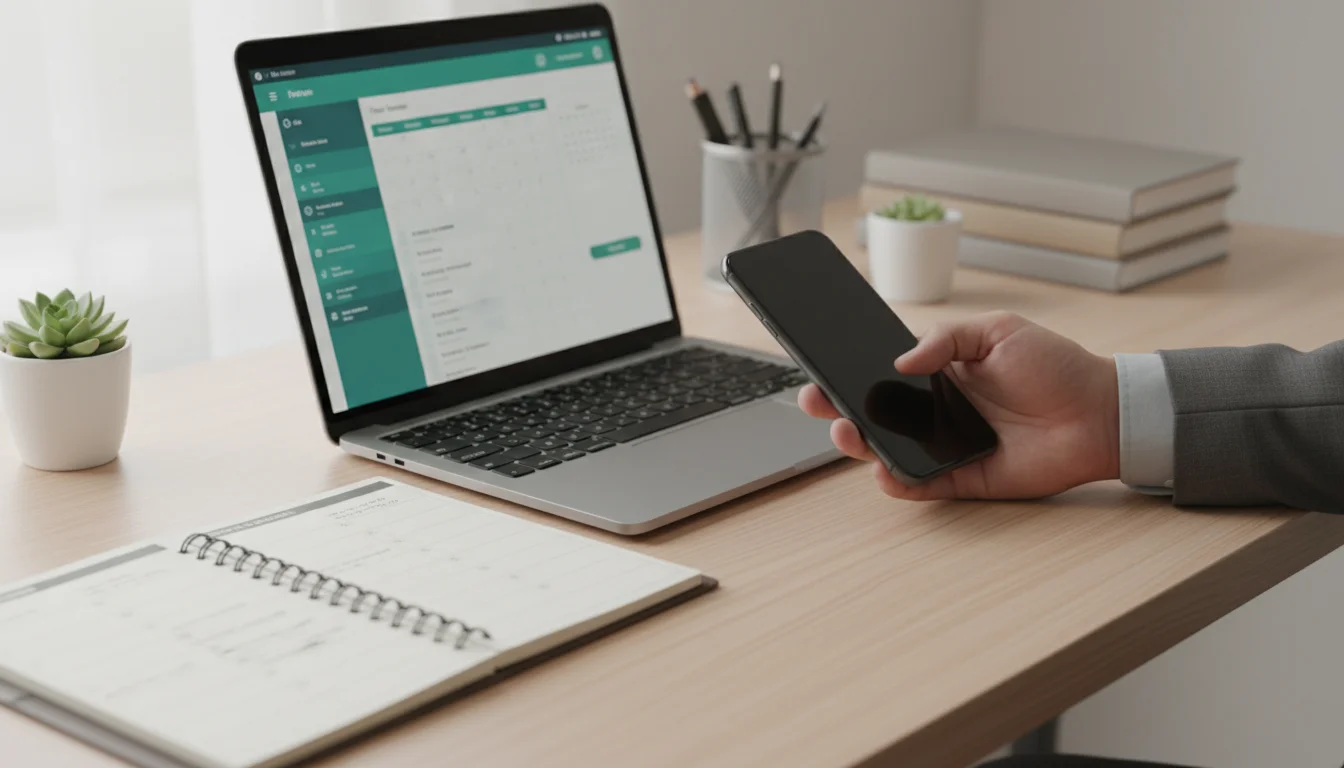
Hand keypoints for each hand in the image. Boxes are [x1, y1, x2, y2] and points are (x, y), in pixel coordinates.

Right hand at [798, 311, 1119, 500]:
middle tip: (816, 401)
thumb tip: (901, 361)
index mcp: (939, 372)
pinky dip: (898, 482)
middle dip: (837, 408)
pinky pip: (920, 484)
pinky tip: (883, 471)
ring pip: (888, 449)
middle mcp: (936, 410)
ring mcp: (946, 445)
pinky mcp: (962, 479)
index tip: (820, 366)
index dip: (849, 371)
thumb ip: (946, 339)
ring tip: (846, 433)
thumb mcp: (998, 331)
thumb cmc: (1055, 366)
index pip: (882, 373)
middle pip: (874, 413)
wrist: (1099, 413)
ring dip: (860, 444)